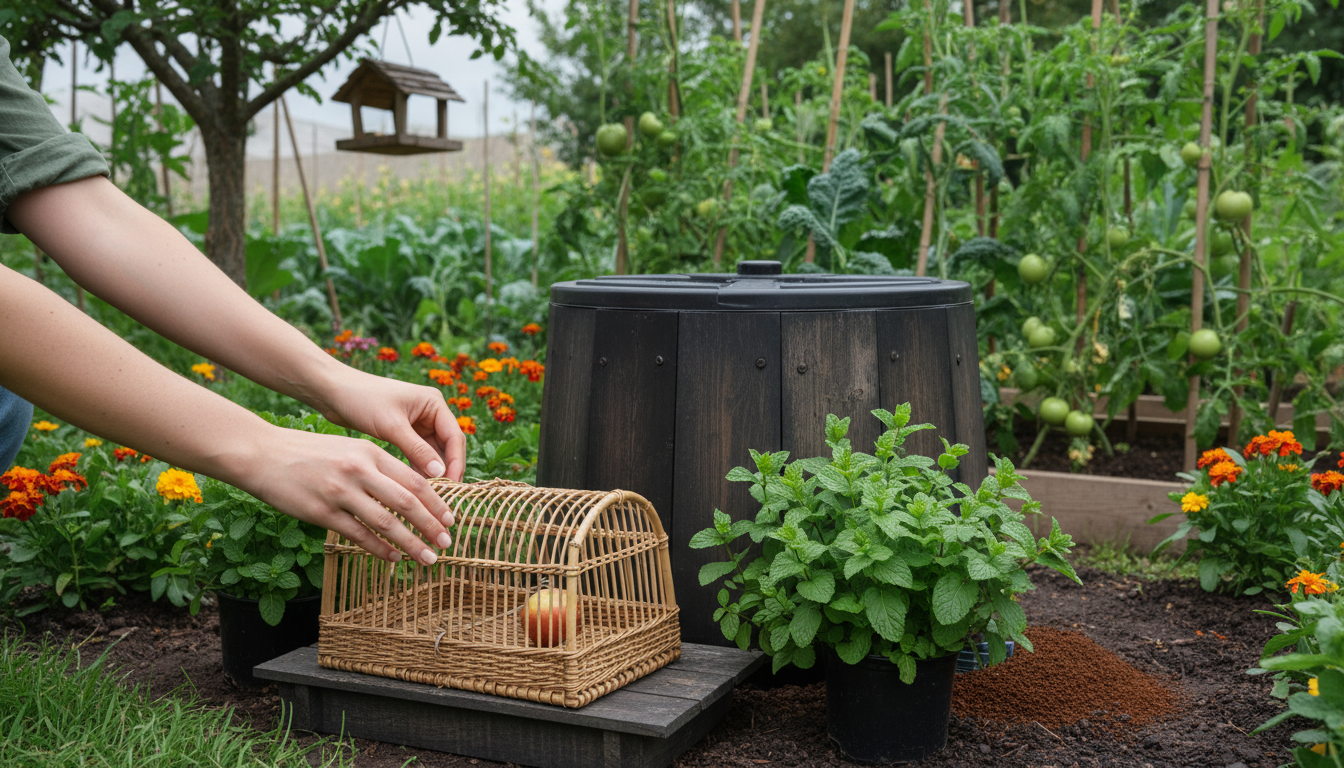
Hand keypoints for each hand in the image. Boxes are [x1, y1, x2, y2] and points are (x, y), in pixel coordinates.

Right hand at [243, 425, 455, 564]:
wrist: (263, 453)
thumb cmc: (309, 453)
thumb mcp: (349, 448)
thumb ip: (377, 466)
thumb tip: (408, 491)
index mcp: (370, 452)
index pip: (414, 479)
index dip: (436, 502)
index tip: (451, 519)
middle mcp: (359, 469)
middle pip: (407, 500)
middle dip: (431, 524)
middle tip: (447, 543)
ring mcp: (340, 491)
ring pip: (386, 521)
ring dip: (411, 543)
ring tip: (427, 558)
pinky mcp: (321, 512)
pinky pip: (358, 534)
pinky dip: (379, 548)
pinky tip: (393, 558)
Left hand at [315, 367, 466, 482]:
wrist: (333, 391)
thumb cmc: (363, 400)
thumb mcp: (392, 426)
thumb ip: (417, 450)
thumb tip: (440, 473)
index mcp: (434, 403)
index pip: (454, 437)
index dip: (456, 462)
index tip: (452, 485)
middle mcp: (430, 413)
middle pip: (447, 446)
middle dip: (446, 470)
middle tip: (441, 496)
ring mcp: (417, 423)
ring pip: (433, 453)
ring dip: (432, 472)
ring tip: (428, 497)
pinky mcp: (403, 433)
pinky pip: (418, 455)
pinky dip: (417, 469)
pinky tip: (413, 488)